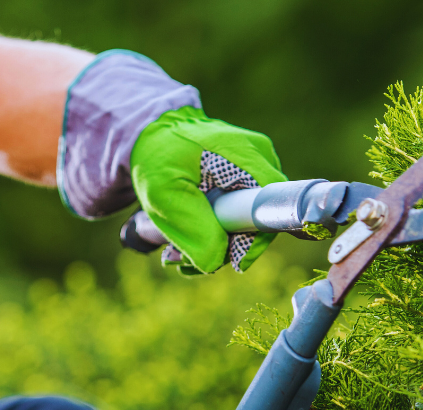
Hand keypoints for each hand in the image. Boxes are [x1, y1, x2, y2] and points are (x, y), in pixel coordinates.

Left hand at [57, 51, 285, 273]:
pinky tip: (185, 242)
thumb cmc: (157, 156)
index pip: (271, 210)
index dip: (251, 243)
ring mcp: (254, 172)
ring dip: (211, 247)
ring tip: (174, 255)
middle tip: (181, 260)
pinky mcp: (243, 182)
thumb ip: (192, 227)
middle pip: (258, 223)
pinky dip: (211, 235)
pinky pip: (237, 218)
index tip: (223, 261)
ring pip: (246, 226)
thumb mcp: (164, 193)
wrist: (151, 134)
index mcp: (249, 158)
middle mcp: (260, 162)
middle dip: (222, 250)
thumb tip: (214, 263)